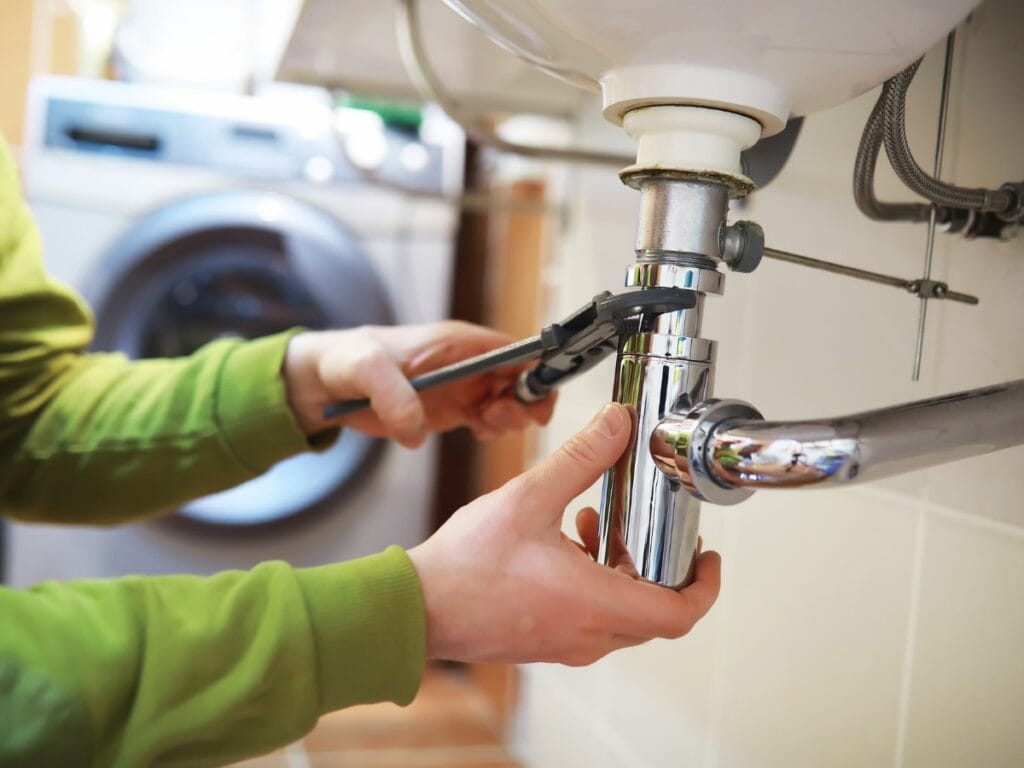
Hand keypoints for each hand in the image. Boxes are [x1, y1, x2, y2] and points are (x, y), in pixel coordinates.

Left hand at [283, 322, 555, 446]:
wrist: (325, 383)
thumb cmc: (347, 361)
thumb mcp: (364, 369)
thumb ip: (391, 394)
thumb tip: (416, 430)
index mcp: (458, 342)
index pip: (517, 350)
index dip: (537, 371)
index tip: (536, 401)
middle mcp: (468, 363)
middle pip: (523, 379)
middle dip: (525, 402)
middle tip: (495, 419)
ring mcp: (463, 387)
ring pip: (510, 402)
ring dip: (508, 419)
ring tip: (481, 426)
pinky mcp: (452, 410)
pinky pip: (488, 420)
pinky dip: (491, 430)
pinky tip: (475, 432)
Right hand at [407, 402, 721, 665]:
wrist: (414, 609)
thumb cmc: (465, 567)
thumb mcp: (529, 498)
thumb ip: (580, 459)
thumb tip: (618, 424)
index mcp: (594, 604)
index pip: (679, 614)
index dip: (705, 586)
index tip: (707, 557)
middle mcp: (587, 634)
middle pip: (654, 611)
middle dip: (658, 565)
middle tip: (649, 529)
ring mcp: (565, 642)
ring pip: (621, 614)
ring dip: (622, 569)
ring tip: (595, 524)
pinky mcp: (544, 640)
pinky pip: (590, 617)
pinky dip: (594, 581)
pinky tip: (563, 541)